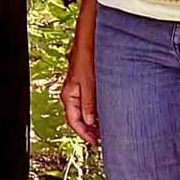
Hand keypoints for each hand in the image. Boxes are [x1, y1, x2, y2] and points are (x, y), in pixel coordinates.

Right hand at [62, 0, 100, 145]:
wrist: (91, 36)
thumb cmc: (87, 55)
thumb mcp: (88, 82)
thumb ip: (89, 103)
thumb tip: (90, 121)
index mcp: (69, 94)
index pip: (74, 121)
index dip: (85, 134)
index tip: (96, 142)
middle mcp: (74, 92)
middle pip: (81, 118)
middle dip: (92, 129)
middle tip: (104, 139)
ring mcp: (82, 88)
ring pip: (88, 110)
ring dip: (97, 120)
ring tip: (108, 128)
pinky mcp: (90, 82)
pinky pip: (93, 101)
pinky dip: (99, 109)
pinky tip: (110, 111)